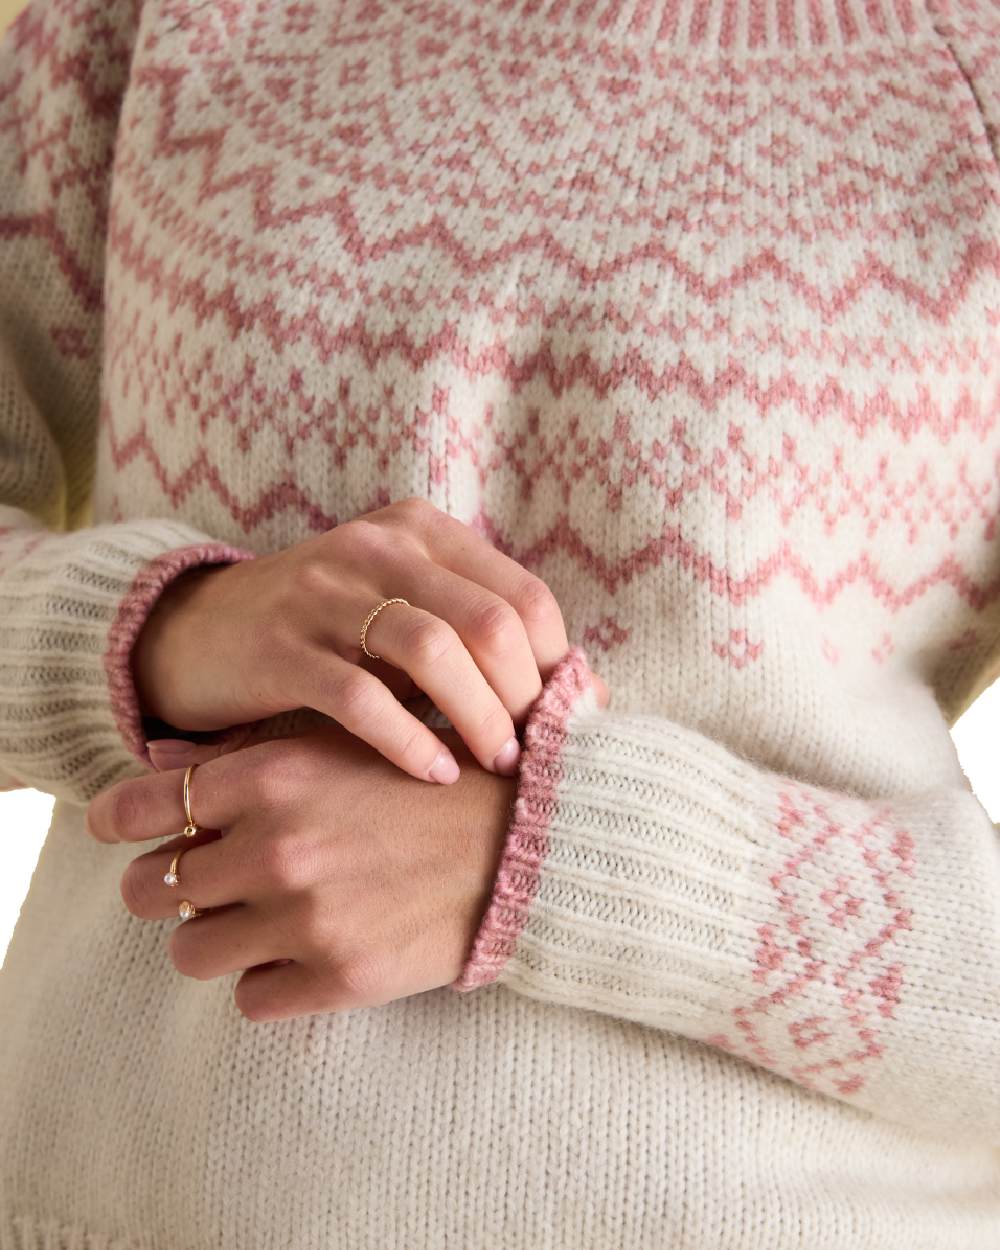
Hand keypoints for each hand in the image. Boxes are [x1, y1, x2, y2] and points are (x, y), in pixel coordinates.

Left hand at [86, 725, 516, 1021]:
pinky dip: (268, 980)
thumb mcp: (341, 743)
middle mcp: (277, 847)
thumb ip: (247, 752)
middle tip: (203, 880)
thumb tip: (159, 764)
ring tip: (257, 920)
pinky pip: (250, 999)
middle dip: (168, 886)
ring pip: (190, 952)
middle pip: (151, 889)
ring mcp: (306, 918)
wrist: (526, 841)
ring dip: (215, 937)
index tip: (120, 832)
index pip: (139, 808)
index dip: (116, 822)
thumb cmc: (429, 782)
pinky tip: (304, 952)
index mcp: (272, 777)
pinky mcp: (340, 978)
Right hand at [133, 496, 606, 782]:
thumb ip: (475, 639)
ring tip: (496, 764)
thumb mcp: (402, 613)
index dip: (558, 665)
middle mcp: (379, 546)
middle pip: (489, 621)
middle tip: (533, 753)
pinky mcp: (282, 646)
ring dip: (479, 717)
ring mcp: (326, 591)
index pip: (523, 596)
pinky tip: (432, 775)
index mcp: (422, 531)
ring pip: (434, 650)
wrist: (200, 635)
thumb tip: (580, 698)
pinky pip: (361, 696)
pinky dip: (408, 740)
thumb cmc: (327, 636)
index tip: (567, 722)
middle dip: (525, 697)